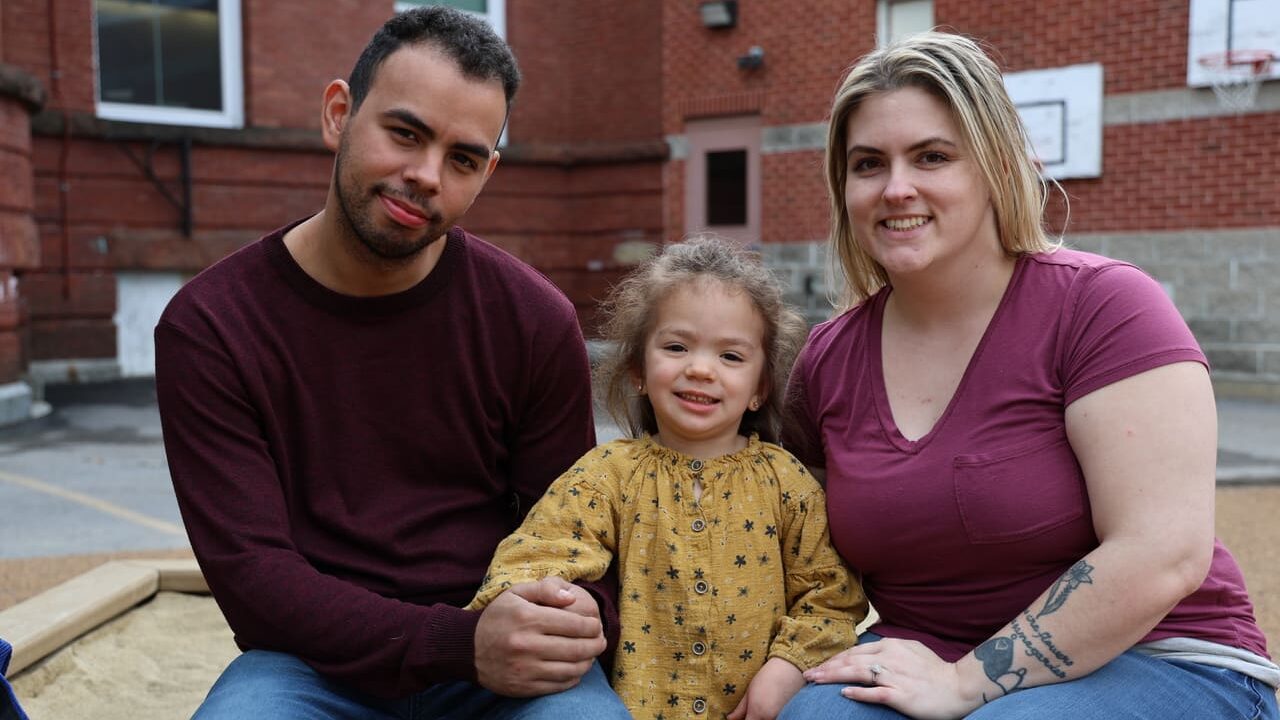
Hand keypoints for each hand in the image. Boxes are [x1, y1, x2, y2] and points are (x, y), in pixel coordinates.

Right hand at [474, 577, 606, 696]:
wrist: (467, 648)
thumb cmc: (498, 617)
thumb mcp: (516, 593)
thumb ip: (545, 589)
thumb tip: (572, 597)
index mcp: (528, 619)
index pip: (575, 624)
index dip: (592, 625)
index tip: (596, 624)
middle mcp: (527, 645)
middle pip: (577, 648)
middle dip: (596, 644)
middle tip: (601, 641)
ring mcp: (525, 669)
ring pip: (572, 669)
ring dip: (588, 662)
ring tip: (591, 655)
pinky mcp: (524, 687)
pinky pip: (559, 685)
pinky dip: (573, 678)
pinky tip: (575, 669)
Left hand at [727, 657, 805, 719]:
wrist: (790, 669)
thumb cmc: (767, 677)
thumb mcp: (750, 691)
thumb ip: (740, 709)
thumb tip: (730, 718)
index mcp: (758, 713)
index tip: (740, 718)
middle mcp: (770, 719)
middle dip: (752, 719)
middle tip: (749, 714)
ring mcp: (781, 717)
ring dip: (762, 718)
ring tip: (761, 708)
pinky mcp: (789, 714)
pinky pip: (777, 719)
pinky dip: (771, 716)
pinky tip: (769, 708)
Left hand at [802, 638, 978, 719]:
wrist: (960, 686)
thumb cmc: (935, 670)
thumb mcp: (911, 648)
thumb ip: (890, 646)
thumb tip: (873, 642)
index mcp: (891, 645)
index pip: (855, 650)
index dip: (835, 658)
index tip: (820, 665)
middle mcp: (890, 658)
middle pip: (851, 661)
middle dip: (826, 667)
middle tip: (807, 675)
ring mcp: (895, 677)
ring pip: (857, 674)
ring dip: (833, 677)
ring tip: (815, 681)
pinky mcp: (901, 695)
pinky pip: (875, 693)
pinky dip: (858, 693)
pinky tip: (843, 693)